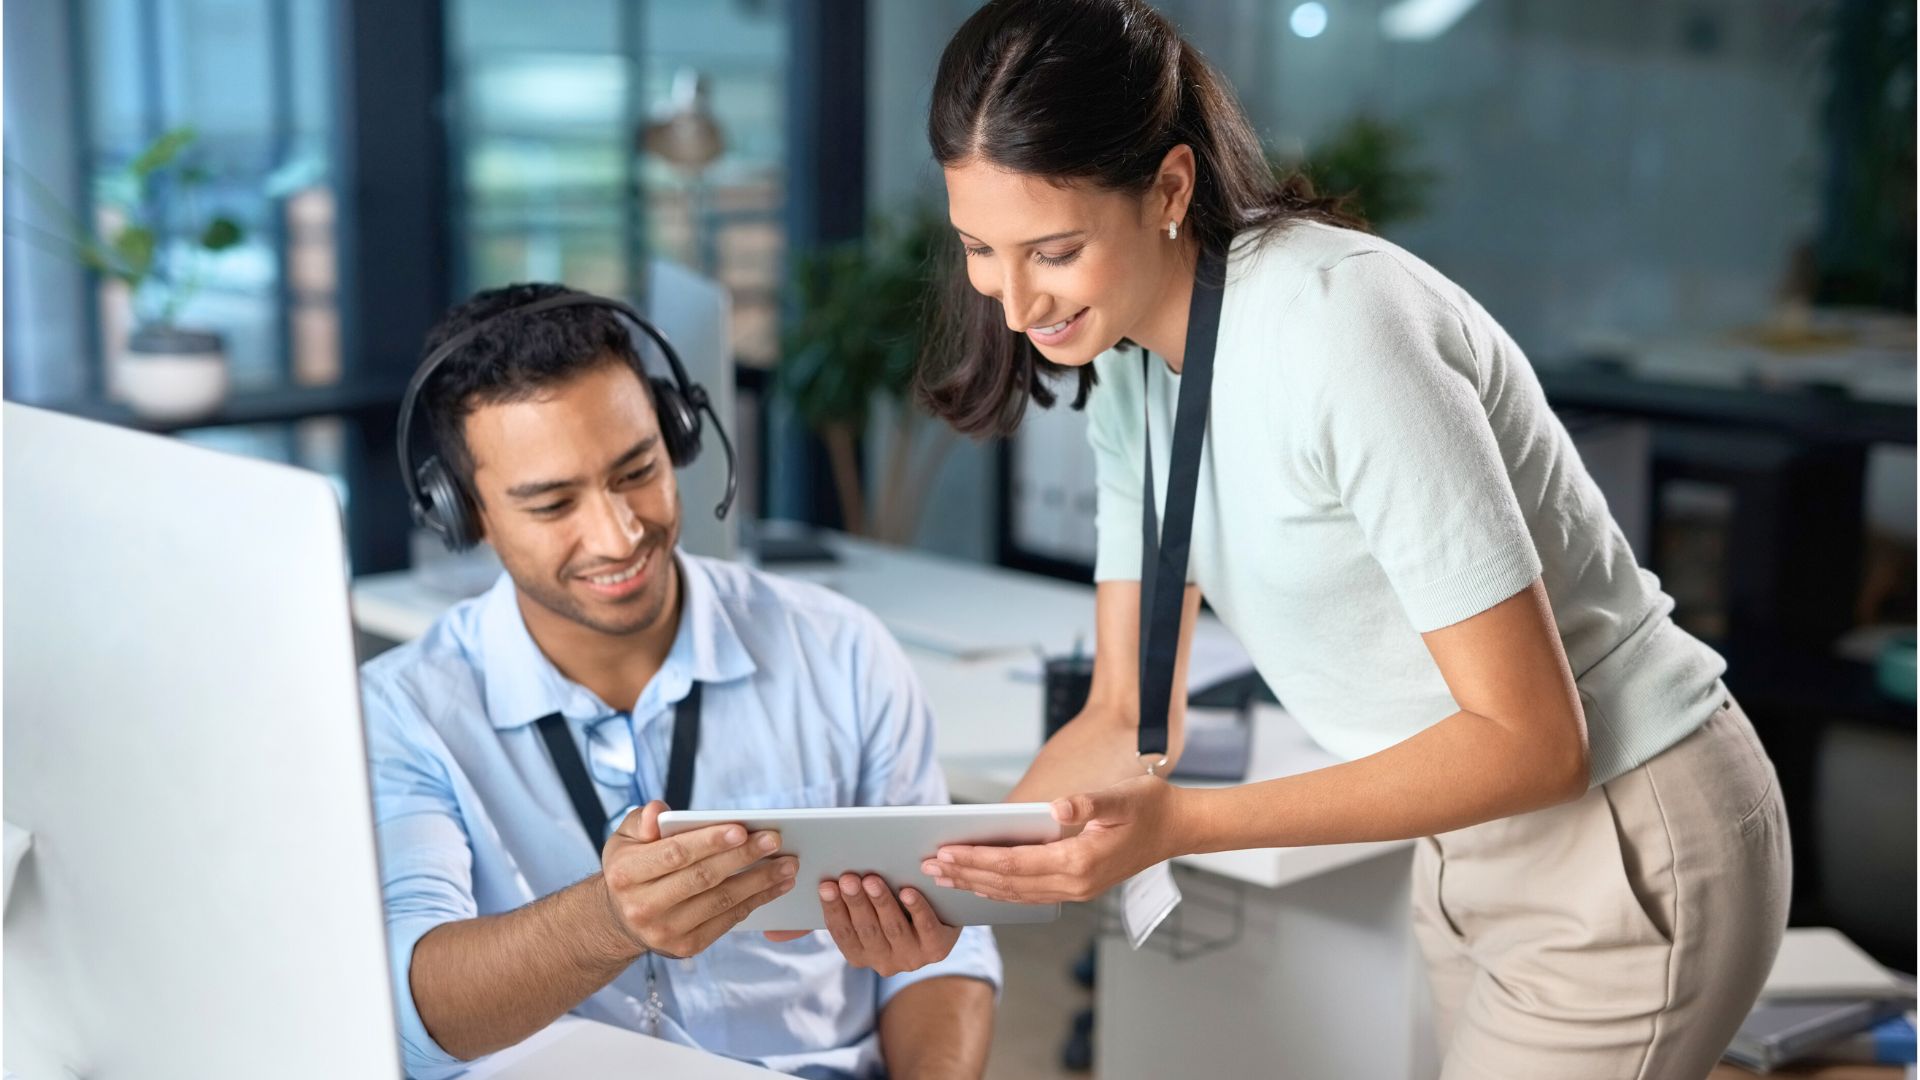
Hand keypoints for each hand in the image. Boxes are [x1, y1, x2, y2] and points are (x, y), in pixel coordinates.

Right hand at [600, 801, 797, 959]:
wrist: (621, 919)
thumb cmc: (633, 867)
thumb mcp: (625, 838)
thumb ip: (643, 819)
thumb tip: (659, 813)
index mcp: (626, 874)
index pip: (675, 854)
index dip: (710, 841)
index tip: (742, 828)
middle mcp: (642, 907)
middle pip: (703, 878)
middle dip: (744, 857)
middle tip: (775, 840)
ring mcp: (665, 932)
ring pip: (721, 901)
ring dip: (760, 882)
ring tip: (788, 864)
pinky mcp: (686, 947)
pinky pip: (728, 920)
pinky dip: (756, 901)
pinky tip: (777, 885)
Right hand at [795, 873, 960, 976]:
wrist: (940, 915)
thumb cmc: (887, 909)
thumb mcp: (855, 915)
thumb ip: (817, 919)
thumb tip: (768, 933)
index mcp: (859, 954)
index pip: (841, 934)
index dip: (833, 910)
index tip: (826, 884)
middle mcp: (884, 962)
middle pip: (866, 930)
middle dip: (855, 903)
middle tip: (847, 877)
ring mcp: (912, 957)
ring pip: (893, 928)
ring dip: (881, 903)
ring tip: (872, 879)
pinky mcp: (939, 948)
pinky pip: (926, 929)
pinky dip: (918, 910)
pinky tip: (909, 891)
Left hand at [921, 775, 1185, 902]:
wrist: (1178, 827)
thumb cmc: (1150, 806)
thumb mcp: (1122, 796)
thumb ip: (1089, 802)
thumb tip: (1057, 807)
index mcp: (1080, 862)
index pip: (1015, 864)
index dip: (977, 859)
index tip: (945, 852)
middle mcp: (1075, 883)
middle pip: (1008, 884)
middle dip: (966, 875)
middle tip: (928, 868)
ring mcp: (1077, 889)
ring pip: (1016, 894)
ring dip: (978, 886)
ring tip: (944, 878)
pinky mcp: (1078, 887)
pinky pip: (1030, 894)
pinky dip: (1000, 891)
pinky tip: (981, 884)